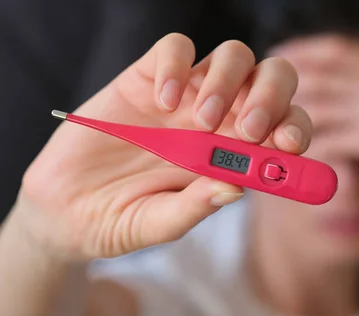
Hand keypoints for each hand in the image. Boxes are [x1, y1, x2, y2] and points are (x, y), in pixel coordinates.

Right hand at [18, 34, 310, 259]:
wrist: (63, 212)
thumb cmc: (119, 221)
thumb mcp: (159, 223)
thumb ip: (195, 207)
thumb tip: (238, 187)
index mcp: (231, 156)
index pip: (282, 128)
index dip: (295, 129)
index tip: (287, 147)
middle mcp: (215, 122)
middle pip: (268, 80)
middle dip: (273, 96)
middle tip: (252, 129)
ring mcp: (182, 99)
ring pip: (232, 57)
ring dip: (230, 81)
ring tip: (202, 120)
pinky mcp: (143, 80)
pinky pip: (174, 48)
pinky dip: (178, 65)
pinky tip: (165, 101)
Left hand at [272, 26, 358, 194]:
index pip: (338, 49)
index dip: (303, 49)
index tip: (276, 53)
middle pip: (322, 74)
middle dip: (287, 80)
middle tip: (259, 90)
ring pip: (321, 107)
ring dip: (289, 115)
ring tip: (266, 122)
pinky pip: (331, 140)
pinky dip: (308, 145)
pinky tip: (289, 151)